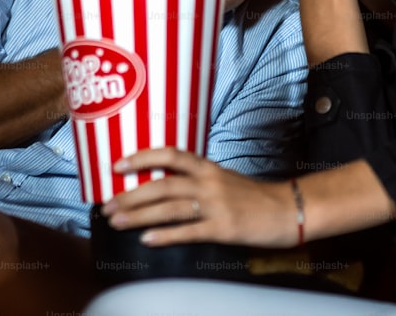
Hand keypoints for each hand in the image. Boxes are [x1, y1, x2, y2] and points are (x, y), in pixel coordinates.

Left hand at [100, 147, 295, 248]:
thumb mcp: (224, 179)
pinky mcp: (223, 228)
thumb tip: (165, 184)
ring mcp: (216, 205)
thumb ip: (197, 179)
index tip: (117, 165)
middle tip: (107, 205)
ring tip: (117, 221)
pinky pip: (189, 231)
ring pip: (170, 207)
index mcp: (208, 167)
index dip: (142, 157)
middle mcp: (209, 182)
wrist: (288, 209)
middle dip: (131, 195)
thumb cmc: (255, 196)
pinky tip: (147, 239)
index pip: (170, 155)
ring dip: (140, 215)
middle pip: (162, 184)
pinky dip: (166, 235)